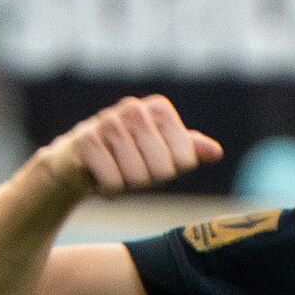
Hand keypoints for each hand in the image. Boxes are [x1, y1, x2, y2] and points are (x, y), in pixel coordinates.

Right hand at [38, 95, 222, 199]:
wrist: (79, 164)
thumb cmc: (127, 158)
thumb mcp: (163, 156)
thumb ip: (189, 151)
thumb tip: (215, 151)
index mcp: (159, 109)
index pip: (185, 157)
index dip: (172, 171)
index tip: (155, 164)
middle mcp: (134, 108)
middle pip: (163, 168)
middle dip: (149, 179)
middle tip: (134, 172)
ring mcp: (107, 121)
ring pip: (136, 173)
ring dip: (128, 184)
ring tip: (118, 174)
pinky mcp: (83, 139)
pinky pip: (111, 179)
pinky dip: (109, 186)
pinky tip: (100, 177)